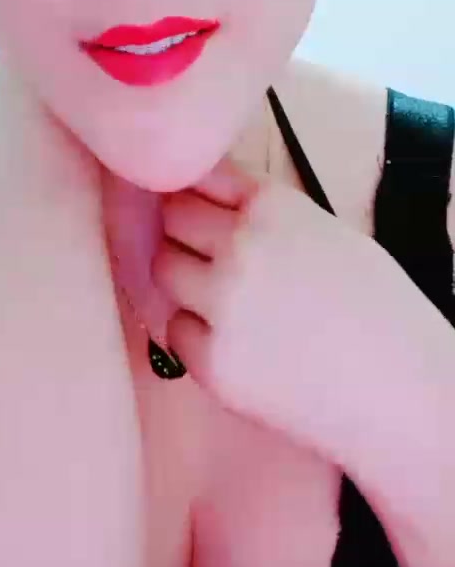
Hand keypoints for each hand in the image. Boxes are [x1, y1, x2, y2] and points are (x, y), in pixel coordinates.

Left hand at [153, 156, 419, 460]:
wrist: (402, 391)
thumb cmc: (376, 307)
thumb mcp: (325, 232)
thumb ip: (264, 213)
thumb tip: (210, 202)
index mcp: (273, 206)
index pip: (199, 175)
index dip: (196, 191)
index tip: (198, 205)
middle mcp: (240, 246)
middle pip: (172, 218)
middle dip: (185, 232)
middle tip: (210, 257)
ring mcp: (221, 304)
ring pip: (164, 269)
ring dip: (184, 278)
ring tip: (223, 300)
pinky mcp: (211, 361)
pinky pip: (176, 329)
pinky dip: (194, 332)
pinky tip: (234, 342)